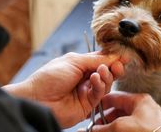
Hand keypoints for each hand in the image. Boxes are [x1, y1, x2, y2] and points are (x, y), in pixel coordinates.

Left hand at [3, 52, 124, 127]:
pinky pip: (99, 95)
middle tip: (119, 64)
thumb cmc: (49, 77)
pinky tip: (95, 79)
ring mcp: (86, 92)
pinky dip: (100, 86)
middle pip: (107, 72)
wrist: (37, 99)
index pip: (101, 60)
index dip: (112, 58)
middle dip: (114, 68)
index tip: (123, 55)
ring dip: (106, 75)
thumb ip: (95, 59)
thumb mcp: (73, 61)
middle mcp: (85, 78)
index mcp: (80, 65)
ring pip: (106, 84)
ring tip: (100, 71)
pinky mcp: (87, 105)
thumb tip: (114, 56)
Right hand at [91, 91, 160, 131]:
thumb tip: (94, 130)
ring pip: (125, 122)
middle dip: (106, 120)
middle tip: (96, 128)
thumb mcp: (121, 127)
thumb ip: (104, 128)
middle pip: (119, 111)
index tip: (92, 111)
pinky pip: (131, 129)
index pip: (116, 97)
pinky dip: (121, 131)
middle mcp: (145, 109)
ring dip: (113, 127)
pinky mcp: (150, 131)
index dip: (102, 104)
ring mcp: (148, 121)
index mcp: (140, 100)